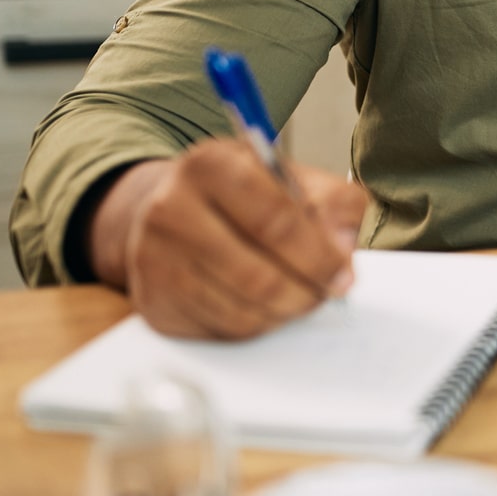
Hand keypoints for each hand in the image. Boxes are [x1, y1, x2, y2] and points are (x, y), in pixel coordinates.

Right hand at [88, 142, 365, 340]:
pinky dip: (256, 325)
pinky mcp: (153, 300)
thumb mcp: (292, 177)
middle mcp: (171, 209)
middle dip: (306, 292)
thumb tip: (342, 250)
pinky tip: (267, 305)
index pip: (274, 220)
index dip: (318, 256)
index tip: (343, 275)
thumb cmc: (243, 192)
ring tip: (302, 297)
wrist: (174, 206)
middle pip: (256, 275)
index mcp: (211, 165)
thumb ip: (333, 204)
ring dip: (284, 312)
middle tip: (328, 293)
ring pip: (239, 310)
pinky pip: (220, 330)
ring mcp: (154, 258)